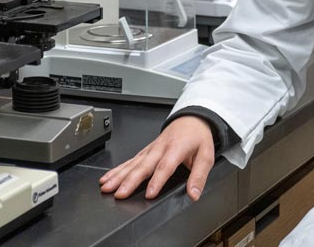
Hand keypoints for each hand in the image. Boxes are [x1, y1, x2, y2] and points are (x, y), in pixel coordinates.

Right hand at [99, 116, 215, 201]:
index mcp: (177, 148)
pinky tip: (107, 178)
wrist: (191, 119)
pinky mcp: (145, 151)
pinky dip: (117, 169)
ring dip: (118, 175)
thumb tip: (194, 194)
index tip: (149, 194)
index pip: (165, 166)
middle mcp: (160, 148)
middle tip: (119, 193)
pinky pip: (130, 160)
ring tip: (107, 187)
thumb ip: (199, 176)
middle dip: (130, 180)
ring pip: (132, 163)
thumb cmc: (198, 137)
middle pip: (143, 165)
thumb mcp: (207, 155)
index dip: (157, 181)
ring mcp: (150, 149)